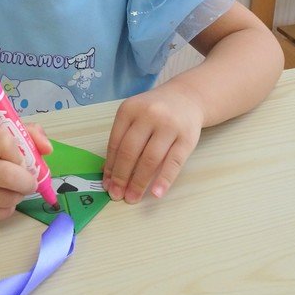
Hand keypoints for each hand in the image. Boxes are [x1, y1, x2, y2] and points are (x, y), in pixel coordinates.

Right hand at [0, 123, 52, 221]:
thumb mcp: (1, 133)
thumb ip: (29, 135)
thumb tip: (48, 149)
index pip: (5, 143)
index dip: (21, 153)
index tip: (22, 159)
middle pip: (9, 176)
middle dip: (28, 181)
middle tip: (30, 182)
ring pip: (8, 198)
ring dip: (19, 194)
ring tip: (13, 188)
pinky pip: (2, 213)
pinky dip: (9, 207)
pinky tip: (1, 198)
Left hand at [102, 85, 203, 202]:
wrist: (187, 97)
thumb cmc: (155, 111)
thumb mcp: (135, 116)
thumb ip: (122, 138)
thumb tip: (108, 172)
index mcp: (129, 109)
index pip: (115, 143)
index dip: (110, 166)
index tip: (107, 185)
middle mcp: (148, 115)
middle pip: (130, 151)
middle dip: (121, 177)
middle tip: (117, 195)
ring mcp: (169, 125)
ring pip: (150, 159)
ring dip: (139, 182)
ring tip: (132, 197)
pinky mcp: (187, 137)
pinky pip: (174, 162)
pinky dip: (164, 180)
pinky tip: (156, 193)